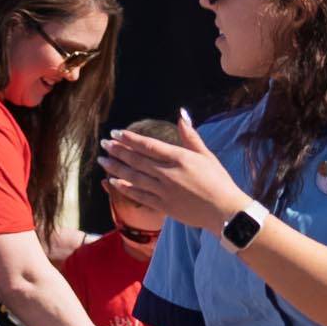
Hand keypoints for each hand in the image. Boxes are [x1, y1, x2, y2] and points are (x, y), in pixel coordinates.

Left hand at [100, 108, 244, 227]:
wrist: (224, 211)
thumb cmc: (218, 181)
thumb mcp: (206, 155)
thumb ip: (190, 136)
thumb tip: (181, 114)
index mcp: (179, 158)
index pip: (148, 145)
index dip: (129, 139)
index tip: (115, 133)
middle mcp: (168, 173)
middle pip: (136, 160)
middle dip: (117, 150)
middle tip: (103, 143)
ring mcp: (163, 190)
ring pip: (133, 177)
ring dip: (115, 168)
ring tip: (102, 160)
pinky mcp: (162, 205)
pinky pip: (138, 195)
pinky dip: (123, 188)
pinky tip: (112, 181)